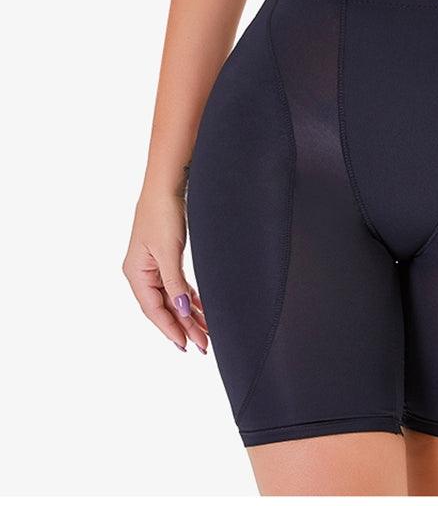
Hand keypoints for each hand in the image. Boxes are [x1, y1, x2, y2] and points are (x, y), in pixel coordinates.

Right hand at [123, 191, 208, 353]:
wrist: (166, 186)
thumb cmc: (163, 214)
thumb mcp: (169, 251)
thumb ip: (174, 283)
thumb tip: (180, 310)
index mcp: (136, 273)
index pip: (154, 309)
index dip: (170, 329)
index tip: (186, 346)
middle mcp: (142, 273)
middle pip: (164, 307)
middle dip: (184, 326)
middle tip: (203, 346)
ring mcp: (153, 266)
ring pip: (172, 298)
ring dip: (189, 315)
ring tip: (206, 333)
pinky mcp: (165, 258)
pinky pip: (177, 285)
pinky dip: (189, 298)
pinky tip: (201, 310)